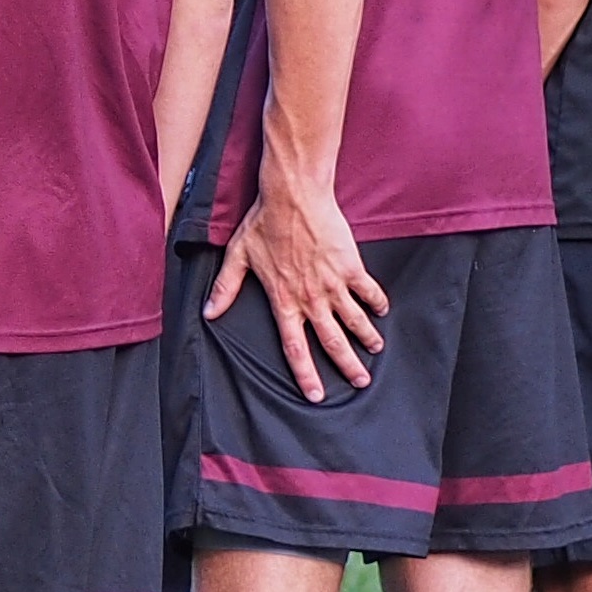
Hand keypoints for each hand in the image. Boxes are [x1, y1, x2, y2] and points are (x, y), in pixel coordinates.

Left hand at [207, 180, 387, 402]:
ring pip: (355, 320)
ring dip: (367, 338)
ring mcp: (333, 283)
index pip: (294, 346)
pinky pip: (369, 291)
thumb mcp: (238, 257)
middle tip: (361, 382)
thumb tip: (208, 312)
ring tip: (376, 351)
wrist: (294, 198)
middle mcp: (310, 298)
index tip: (316, 394)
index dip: (305, 373)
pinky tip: (382, 311)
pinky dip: (377, 303)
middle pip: (332, 341)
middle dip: (347, 365)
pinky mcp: (350, 266)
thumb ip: (225, 288)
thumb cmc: (263, 224)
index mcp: (283, 300)